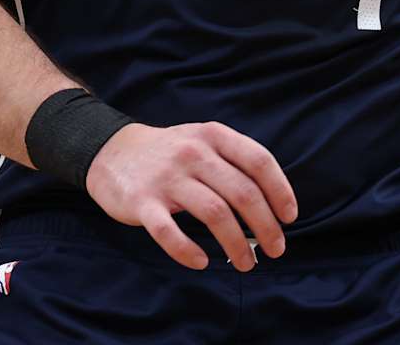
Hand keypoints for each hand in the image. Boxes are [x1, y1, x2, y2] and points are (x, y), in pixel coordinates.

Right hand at [85, 121, 297, 271]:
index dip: (280, 191)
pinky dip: (187, 250)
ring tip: (247, 263)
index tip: (289, 218)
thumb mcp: (203, 141)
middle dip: (266, 225)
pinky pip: (168, 231)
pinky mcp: (142, 202)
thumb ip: (233, 163)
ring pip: (214, 213)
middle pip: (242, 192)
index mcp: (213, 136)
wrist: (110, 151)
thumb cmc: (170, 153)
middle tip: (277, 250)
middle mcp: (193, 153)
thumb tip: (272, 205)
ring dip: (237, 243)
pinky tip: (202, 262)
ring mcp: (167, 177)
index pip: (258, 161)